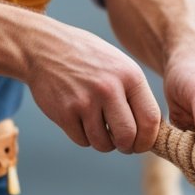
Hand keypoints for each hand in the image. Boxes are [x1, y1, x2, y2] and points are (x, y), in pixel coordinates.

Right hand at [25, 24, 161, 153]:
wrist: (44, 48)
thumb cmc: (86, 58)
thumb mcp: (118, 64)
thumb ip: (134, 93)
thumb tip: (150, 130)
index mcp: (129, 75)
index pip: (151, 119)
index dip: (148, 138)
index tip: (141, 143)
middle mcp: (109, 88)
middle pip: (128, 137)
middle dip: (126, 146)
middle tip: (121, 143)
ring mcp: (85, 101)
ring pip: (104, 143)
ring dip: (103, 142)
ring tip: (98, 126)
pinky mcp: (65, 112)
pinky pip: (82, 141)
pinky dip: (83, 136)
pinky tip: (79, 119)